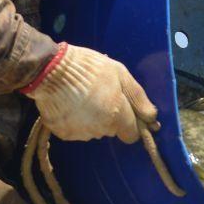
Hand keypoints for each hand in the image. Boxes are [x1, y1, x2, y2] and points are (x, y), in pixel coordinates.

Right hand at [25, 44, 158, 142]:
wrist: (50, 69)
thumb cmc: (90, 68)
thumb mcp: (120, 74)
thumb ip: (138, 98)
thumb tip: (153, 118)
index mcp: (117, 116)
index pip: (132, 134)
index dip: (132, 124)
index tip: (127, 112)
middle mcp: (100, 130)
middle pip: (112, 129)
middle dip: (111, 116)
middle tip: (101, 94)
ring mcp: (80, 133)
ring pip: (94, 130)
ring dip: (93, 117)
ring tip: (82, 96)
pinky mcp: (63, 133)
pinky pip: (76, 129)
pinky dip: (76, 119)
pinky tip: (70, 102)